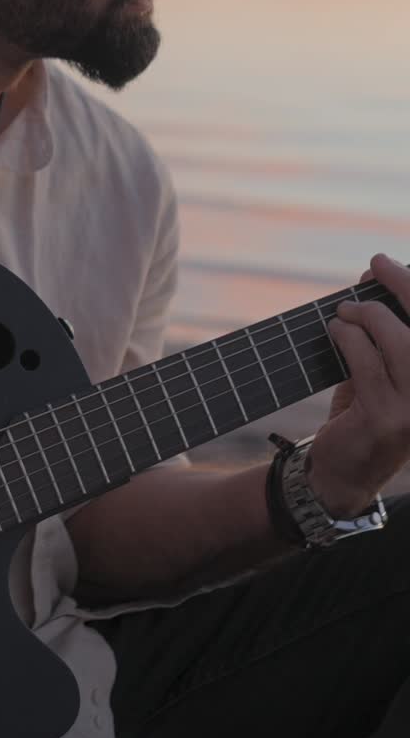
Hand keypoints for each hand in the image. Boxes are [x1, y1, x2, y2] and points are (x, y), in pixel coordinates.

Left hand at [307, 253, 409, 517]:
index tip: (387, 263)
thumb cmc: (365, 412)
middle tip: (374, 267)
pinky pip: (366, 363)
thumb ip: (386, 331)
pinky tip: (336, 330)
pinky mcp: (386, 418)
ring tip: (345, 311)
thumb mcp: (384, 369)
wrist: (342, 474)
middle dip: (401, 287)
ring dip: (369, 315)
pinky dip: (349, 337)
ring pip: (401, 342)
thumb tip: (375, 275)